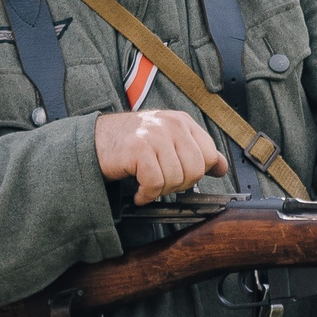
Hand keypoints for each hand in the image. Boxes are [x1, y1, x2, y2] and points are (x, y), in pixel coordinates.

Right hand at [94, 109, 229, 204]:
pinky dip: (146, 195)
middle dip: (180, 185)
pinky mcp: (138, 149)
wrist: (94, 141)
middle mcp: (171, 124)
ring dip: (161, 191)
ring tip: (148, 185)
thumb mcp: (168, 140)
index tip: (182, 177)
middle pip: (196, 170)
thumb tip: (222, 167)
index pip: (210, 154)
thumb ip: (195, 151)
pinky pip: (154, 184)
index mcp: (182, 121)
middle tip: (162, 183)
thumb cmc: (130, 143)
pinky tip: (139, 192)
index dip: (198, 173)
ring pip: (176, 179)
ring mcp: (154, 135)